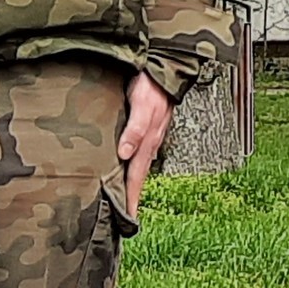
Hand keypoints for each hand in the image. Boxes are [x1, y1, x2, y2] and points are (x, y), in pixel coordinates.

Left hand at [113, 76, 172, 214]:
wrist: (164, 70)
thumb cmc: (152, 85)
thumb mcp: (142, 105)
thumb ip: (134, 129)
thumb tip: (125, 154)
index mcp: (147, 141)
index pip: (136, 176)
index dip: (131, 197)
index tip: (128, 217)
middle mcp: (149, 142)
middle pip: (138, 175)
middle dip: (132, 197)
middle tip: (125, 217)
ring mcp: (149, 137)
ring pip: (139, 165)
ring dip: (132, 183)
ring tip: (126, 198)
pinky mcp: (147, 129)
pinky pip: (139, 153)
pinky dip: (133, 166)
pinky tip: (127, 167)